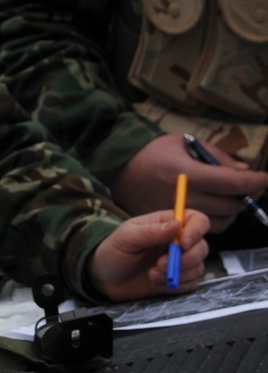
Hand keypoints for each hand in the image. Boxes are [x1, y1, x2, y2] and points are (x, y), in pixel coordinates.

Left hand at [86, 209, 209, 300]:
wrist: (104, 278)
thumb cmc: (113, 251)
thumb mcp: (126, 237)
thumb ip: (151, 232)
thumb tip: (177, 225)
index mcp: (167, 224)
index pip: (196, 220)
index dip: (196, 231)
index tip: (183, 244)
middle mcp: (177, 242)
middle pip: (202, 246)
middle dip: (186, 258)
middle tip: (162, 263)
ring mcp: (178, 262)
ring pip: (198, 267)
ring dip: (178, 273)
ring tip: (153, 273)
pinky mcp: (177, 280)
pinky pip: (191, 284)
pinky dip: (176, 285)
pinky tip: (155, 282)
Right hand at [110, 134, 267, 231]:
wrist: (120, 168)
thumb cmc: (152, 151)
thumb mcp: (185, 142)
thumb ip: (217, 157)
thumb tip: (243, 172)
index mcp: (189, 173)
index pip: (233, 183)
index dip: (255, 182)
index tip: (264, 179)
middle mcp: (184, 196)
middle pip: (230, 206)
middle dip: (246, 196)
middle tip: (249, 186)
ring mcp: (176, 212)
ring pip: (220, 222)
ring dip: (232, 211)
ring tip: (231, 197)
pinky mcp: (170, 223)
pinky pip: (202, 229)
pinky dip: (215, 220)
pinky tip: (213, 206)